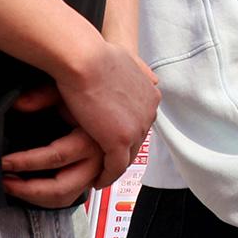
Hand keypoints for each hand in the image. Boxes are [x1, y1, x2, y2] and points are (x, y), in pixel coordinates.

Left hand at [0, 86, 107, 207]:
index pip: (55, 157)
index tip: (4, 161)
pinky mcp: (90, 178)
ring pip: (64, 198)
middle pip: (61, 188)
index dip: (25, 162)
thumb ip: (42, 96)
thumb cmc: (89, 95)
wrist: (109, 102)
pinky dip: (47, 197)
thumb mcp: (66, 91)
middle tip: (5, 181)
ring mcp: (95, 172)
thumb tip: (19, 103)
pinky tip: (30, 188)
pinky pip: (68, 196)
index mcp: (92, 140)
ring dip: (35, 197)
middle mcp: (97, 161)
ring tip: (13, 186)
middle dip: (27, 190)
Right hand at [57, 37, 159, 187]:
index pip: (140, 121)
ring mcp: (137, 128)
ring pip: (127, 157)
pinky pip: (115, 167)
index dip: (126, 132)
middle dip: (122, 153)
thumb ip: (140, 70)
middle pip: (136, 141)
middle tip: (107, 165)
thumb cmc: (94, 55)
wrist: (84, 58)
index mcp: (150, 95)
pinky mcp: (120, 140)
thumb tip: (153, 78)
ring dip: (114, 168)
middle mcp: (149, 112)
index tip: (112, 141)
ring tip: (100, 176)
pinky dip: (107, 176)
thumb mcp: (127, 59)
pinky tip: (96, 182)